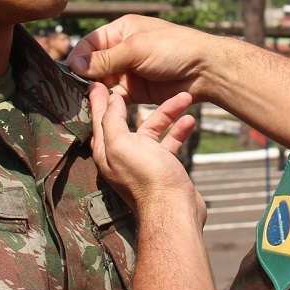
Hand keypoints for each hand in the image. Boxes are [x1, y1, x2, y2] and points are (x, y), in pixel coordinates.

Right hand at [69, 16, 218, 105]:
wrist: (205, 71)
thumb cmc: (173, 49)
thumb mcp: (136, 49)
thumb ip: (105, 59)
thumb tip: (74, 64)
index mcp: (122, 31)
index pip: (90, 44)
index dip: (79, 58)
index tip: (69, 74)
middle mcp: (123, 50)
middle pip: (93, 64)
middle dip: (83, 77)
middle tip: (70, 92)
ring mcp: (129, 71)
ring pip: (103, 82)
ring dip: (94, 91)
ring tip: (82, 102)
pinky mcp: (137, 91)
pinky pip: (116, 97)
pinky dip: (108, 102)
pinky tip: (99, 109)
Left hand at [88, 82, 206, 226]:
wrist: (174, 209)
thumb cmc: (146, 178)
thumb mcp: (121, 143)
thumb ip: (112, 120)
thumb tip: (108, 98)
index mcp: (106, 151)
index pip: (99, 120)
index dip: (99, 100)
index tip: (98, 81)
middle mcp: (122, 156)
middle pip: (128, 122)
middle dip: (139, 101)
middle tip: (144, 80)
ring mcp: (144, 161)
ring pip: (153, 129)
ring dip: (168, 113)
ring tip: (185, 97)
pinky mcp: (164, 167)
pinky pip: (170, 142)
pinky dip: (179, 130)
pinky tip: (190, 120)